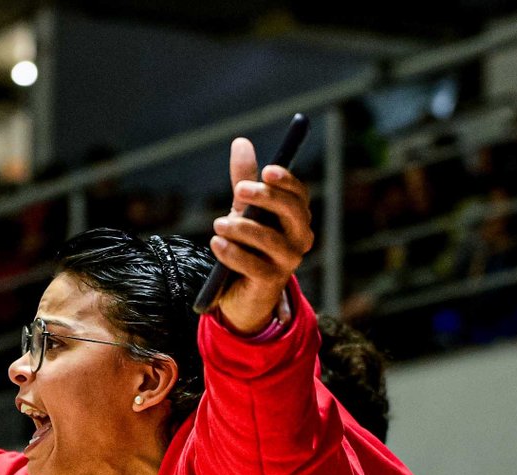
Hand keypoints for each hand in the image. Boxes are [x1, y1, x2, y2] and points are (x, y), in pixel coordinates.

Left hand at [208, 137, 314, 333]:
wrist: (240, 291)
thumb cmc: (247, 243)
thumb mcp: (244, 209)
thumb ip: (244, 179)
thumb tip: (241, 142)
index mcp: (297, 217)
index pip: (298, 194)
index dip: (286, 181)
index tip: (267, 170)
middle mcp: (300, 238)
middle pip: (292, 211)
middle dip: (266, 198)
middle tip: (239, 191)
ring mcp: (288, 261)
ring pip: (270, 239)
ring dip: (242, 228)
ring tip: (218, 224)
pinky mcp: (270, 282)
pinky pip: (253, 265)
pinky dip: (233, 253)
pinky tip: (217, 243)